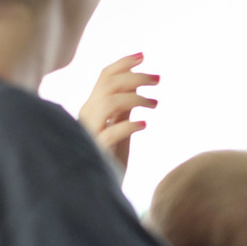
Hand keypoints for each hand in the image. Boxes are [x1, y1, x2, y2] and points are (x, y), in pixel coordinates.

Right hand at [78, 53, 159, 171]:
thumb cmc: (109, 160)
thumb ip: (123, 111)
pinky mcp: (97, 151)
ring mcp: (90, 132)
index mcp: (93, 108)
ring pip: (110, 102)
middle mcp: (88, 116)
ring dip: (136, 98)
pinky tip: (144, 124)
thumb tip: (136, 89)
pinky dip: (130, 124)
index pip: (104, 77)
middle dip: (135, 77)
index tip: (143, 55)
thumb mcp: (119, 130)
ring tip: (155, 104)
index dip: (122, 63)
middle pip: (108, 84)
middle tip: (158, 79)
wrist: (94, 190)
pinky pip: (111, 132)